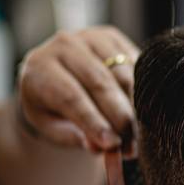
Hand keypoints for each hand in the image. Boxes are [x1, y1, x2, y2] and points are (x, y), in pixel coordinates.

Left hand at [17, 26, 139, 152]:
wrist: (54, 72)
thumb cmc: (50, 105)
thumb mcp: (51, 126)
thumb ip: (72, 136)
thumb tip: (99, 147)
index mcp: (40, 67)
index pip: (71, 96)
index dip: (93, 121)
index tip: (112, 145)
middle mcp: (65, 45)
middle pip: (100, 83)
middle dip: (120, 118)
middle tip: (131, 146)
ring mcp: (91, 37)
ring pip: (123, 75)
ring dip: (135, 109)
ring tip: (138, 137)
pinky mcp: (113, 38)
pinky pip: (135, 66)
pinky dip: (142, 92)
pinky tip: (143, 113)